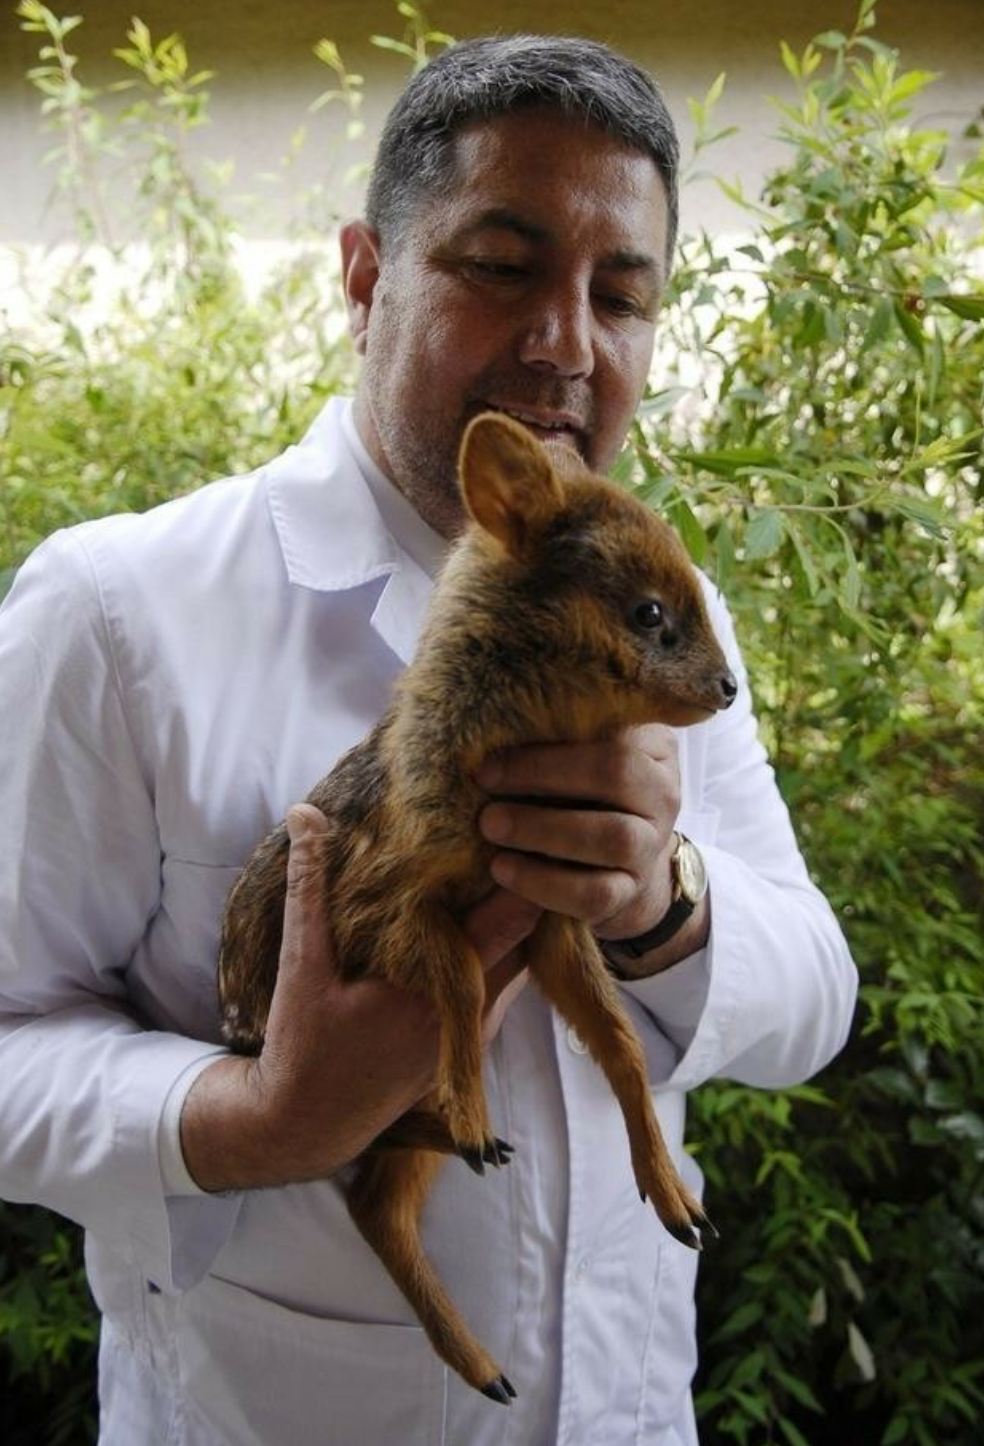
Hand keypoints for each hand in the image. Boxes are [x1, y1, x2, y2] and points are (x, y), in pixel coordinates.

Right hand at [181, 804, 539, 1191]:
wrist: (307, 1125)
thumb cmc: (302, 1048)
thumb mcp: (300, 965)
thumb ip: (307, 887)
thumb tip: (305, 814)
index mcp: (440, 995)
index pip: (511, 921)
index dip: (518, 872)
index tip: (511, 827)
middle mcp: (474, 1016)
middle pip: (527, 936)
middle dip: (522, 887)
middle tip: (512, 833)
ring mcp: (478, 1032)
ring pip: (520, 960)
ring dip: (512, 918)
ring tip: (500, 862)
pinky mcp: (471, 1040)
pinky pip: (504, 981)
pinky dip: (499, 946)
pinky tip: (479, 915)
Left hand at [476, 724, 680, 941]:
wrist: (625, 865)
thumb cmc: (588, 795)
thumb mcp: (581, 757)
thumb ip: (557, 740)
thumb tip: (493, 728)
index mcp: (652, 745)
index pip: (613, 726)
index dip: (552, 737)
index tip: (494, 750)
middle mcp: (663, 793)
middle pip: (616, 773)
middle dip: (544, 774)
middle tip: (486, 780)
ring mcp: (651, 846)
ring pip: (612, 836)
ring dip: (543, 829)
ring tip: (491, 825)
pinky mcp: (631, 892)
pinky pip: (595, 892)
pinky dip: (544, 882)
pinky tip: (503, 869)